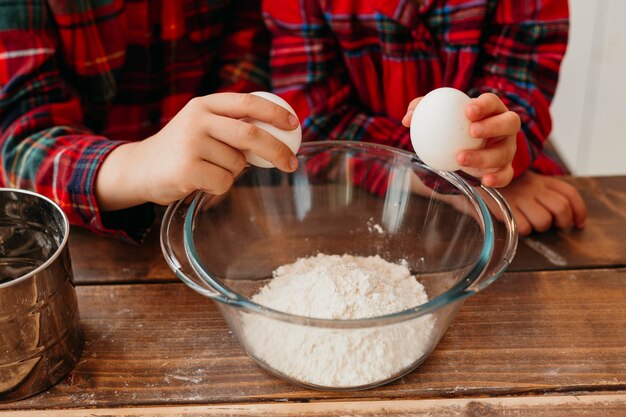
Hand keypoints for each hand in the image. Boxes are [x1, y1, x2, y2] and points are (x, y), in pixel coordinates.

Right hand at [96, 93, 299, 210]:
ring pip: (238, 164)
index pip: (247, 102)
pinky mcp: (187, 169)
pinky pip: (225, 182)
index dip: (275, 112)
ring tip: (209, 170)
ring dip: (233, 173)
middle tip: (291, 163)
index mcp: (204, 105)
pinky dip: (221, 187)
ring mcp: (190, 143)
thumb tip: (277, 137)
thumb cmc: (180, 150)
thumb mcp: (201, 127)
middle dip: (277, 150)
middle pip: (250, 134)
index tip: (294, 124)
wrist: (140, 169)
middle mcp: (197, 119)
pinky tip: (201, 182)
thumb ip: (231, 127)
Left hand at [403, 92, 518, 187]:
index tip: (468, 111)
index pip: (492, 102)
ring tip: (461, 158)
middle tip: (472, 131)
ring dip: (484, 156)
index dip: (484, 105)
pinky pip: (506, 175)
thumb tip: (407, 119)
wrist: (463, 150)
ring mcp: (507, 148)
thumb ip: (422, 112)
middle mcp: (505, 128)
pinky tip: (484, 181)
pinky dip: (498, 178)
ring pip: (504, 152)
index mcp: (491, 110)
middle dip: (493, 126)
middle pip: (510, 123)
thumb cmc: (451, 129)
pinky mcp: (505, 168)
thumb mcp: (438, 118)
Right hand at [498, 171, 586, 235]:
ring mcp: (519, 198)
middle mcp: (533, 187)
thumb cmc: (505, 185)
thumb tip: (572, 218)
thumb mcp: (528, 182)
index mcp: (541, 181)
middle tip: (557, 226)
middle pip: (560, 207)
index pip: (569, 194)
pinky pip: (524, 226)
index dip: (579, 211)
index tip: (578, 224)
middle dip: (563, 222)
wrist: (480, 176)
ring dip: (541, 227)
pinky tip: (518, 224)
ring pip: (544, 219)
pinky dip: (524, 230)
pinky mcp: (505, 208)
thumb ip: (546, 193)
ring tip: (532, 224)